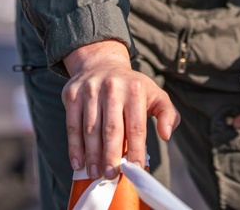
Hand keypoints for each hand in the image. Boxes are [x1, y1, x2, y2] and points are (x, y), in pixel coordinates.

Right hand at [62, 40, 179, 178]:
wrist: (101, 64)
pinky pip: (72, 125)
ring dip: (92, 155)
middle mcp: (112, 87)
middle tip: (111, 175)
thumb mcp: (155, 95)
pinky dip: (74, 146)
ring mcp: (90, 90)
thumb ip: (168, 114)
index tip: (134, 169)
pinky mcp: (72, 94)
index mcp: (135, 89)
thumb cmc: (132, 88)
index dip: (135, 149)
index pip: (136, 125)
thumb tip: (166, 135)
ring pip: (90, 129)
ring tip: (95, 173)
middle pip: (111, 129)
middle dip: (111, 156)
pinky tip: (78, 162)